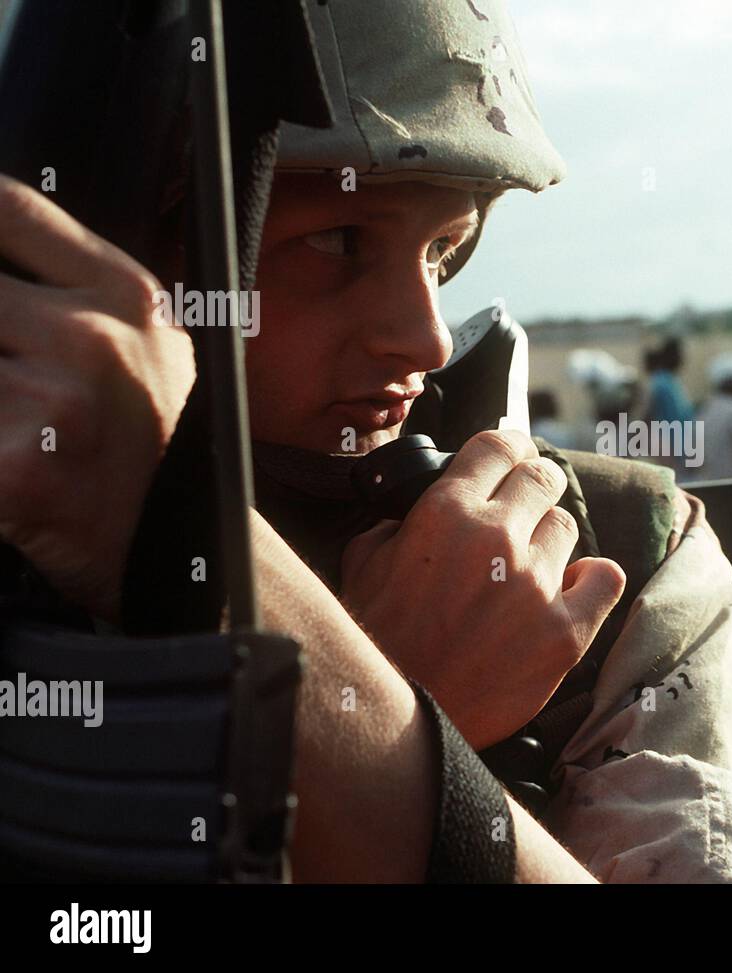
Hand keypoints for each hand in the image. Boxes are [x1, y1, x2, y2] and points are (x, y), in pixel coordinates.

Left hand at [0, 174, 195, 618]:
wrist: (187, 559)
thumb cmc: (157, 447)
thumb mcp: (154, 346)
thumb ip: (78, 289)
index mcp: (125, 294)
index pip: (6, 207)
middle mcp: (91, 337)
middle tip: (1, 366)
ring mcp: (52, 403)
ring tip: (7, 415)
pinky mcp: (14, 472)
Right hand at [341, 429, 625, 749]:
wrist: (397, 720)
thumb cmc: (378, 642)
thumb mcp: (364, 563)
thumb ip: (398, 523)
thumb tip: (419, 510)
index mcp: (446, 513)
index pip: (498, 446)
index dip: (510, 448)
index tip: (515, 456)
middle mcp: (496, 538)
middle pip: (543, 478)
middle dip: (535, 488)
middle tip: (527, 508)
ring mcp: (535, 584)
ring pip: (567, 528)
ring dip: (550, 543)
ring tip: (528, 569)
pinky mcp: (564, 631)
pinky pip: (606, 578)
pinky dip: (592, 580)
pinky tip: (573, 588)